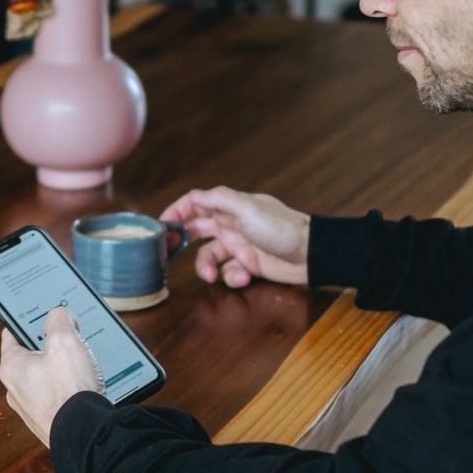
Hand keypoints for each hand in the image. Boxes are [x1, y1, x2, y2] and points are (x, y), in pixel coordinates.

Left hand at [0, 306, 104, 447]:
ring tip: (81, 363)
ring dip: (62, 368)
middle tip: (68, 337)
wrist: (87, 435)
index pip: (12, 333)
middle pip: (32, 356)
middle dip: (50, 345)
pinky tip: (84, 386)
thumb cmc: (70, 390)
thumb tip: (61, 315)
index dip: (27, 320)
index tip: (39, 314)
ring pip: (46, 377)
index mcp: (11, 368)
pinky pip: (57, 396)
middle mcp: (16, 390)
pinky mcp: (49, 421)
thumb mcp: (65, 341)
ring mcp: (32, 408)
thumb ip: (60, 319)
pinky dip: (69, 389)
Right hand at [159, 186, 309, 287]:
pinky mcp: (248, 265)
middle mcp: (231, 225)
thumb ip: (218, 200)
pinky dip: (232, 277)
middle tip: (170, 253)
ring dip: (206, 268)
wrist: (311, 254)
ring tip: (212, 276)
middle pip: (196, 231)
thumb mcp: (248, 209)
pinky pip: (229, 272)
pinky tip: (245, 275)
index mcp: (229, 208)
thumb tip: (193, 196)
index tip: (161, 225)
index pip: (196, 204)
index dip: (177, 211)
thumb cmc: (281, 228)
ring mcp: (239, 246)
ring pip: (208, 257)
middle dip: (183, 242)